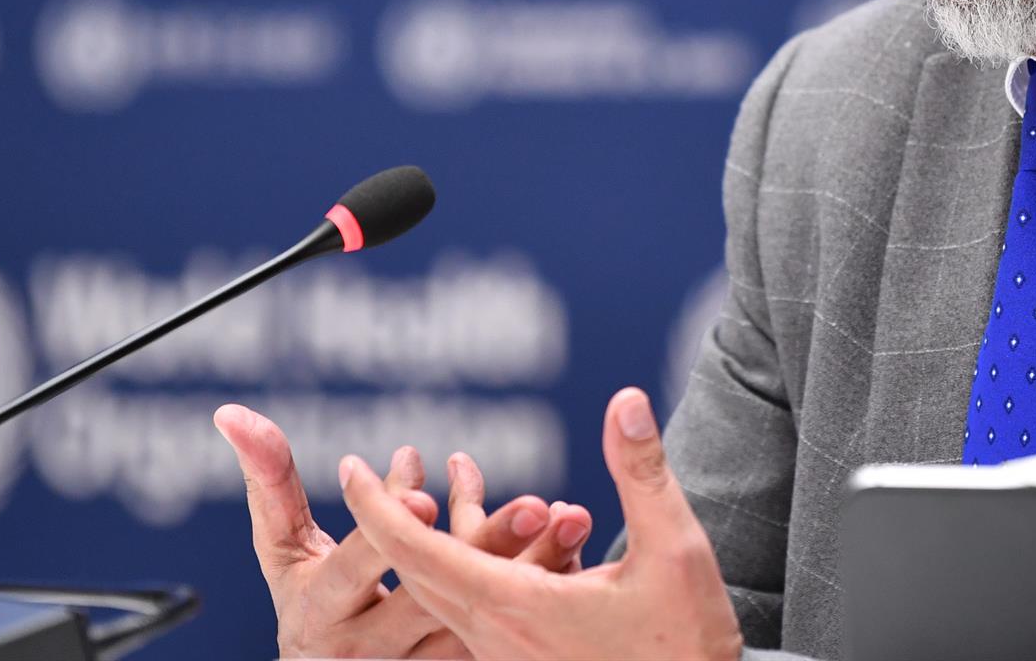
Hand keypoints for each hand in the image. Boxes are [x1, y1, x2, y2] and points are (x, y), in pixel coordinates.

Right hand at [215, 404, 592, 658]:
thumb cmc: (307, 596)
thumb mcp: (282, 547)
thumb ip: (268, 480)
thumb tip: (231, 412)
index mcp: (324, 608)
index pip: (361, 564)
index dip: (389, 525)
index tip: (424, 483)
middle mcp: (372, 646)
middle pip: (434, 596)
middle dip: (483, 546)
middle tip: (533, 501)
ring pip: (481, 619)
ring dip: (530, 568)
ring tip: (570, 516)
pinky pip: (507, 630)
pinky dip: (541, 586)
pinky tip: (575, 541)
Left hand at [342, 387, 742, 660]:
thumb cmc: (686, 646)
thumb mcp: (674, 549)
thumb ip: (641, 472)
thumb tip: (625, 400)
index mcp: (516, 607)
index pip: (419, 551)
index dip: (377, 507)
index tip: (348, 468)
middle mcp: (498, 637)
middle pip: (424, 568)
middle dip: (401, 512)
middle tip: (389, 464)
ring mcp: (509, 656)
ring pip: (453, 587)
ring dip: (448, 531)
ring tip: (464, 470)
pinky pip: (480, 606)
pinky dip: (477, 559)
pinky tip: (513, 529)